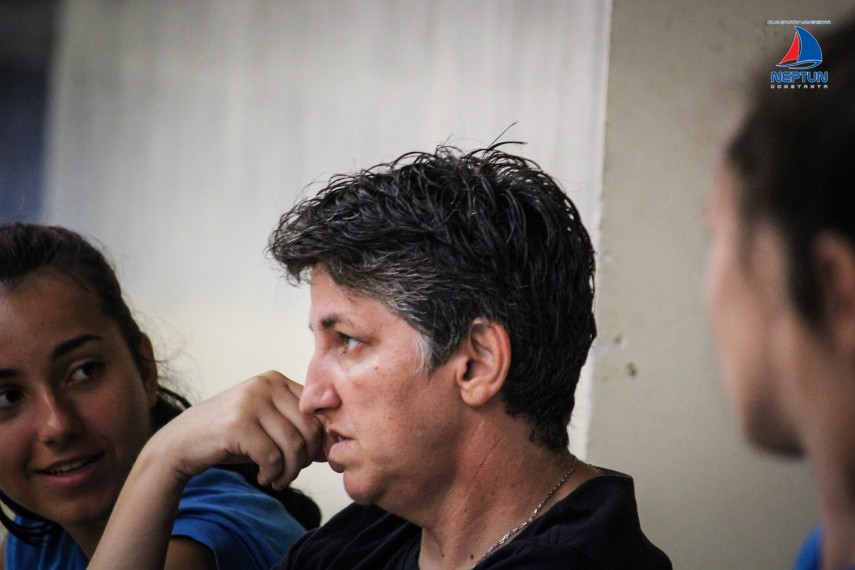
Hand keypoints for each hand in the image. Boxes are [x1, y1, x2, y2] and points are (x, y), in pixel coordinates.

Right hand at [147, 371, 325, 489]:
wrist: (182, 443)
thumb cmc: (231, 437)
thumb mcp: (267, 424)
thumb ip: (296, 426)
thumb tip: (330, 446)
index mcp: (277, 379)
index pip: (316, 411)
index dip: (319, 440)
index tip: (310, 460)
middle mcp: (265, 384)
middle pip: (309, 427)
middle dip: (305, 458)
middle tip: (290, 473)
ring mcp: (251, 401)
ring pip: (293, 444)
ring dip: (290, 471)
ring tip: (278, 479)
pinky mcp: (238, 423)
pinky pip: (272, 456)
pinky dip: (273, 474)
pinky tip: (263, 477)